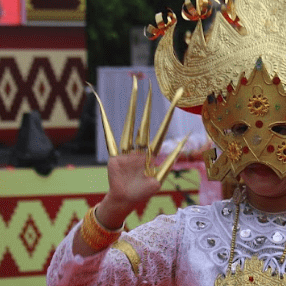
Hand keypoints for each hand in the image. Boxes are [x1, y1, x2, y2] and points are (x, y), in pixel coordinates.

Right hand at [90, 78, 185, 230]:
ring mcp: (127, 150)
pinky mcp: (115, 155)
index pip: (161, 130)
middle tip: (150, 84)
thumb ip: (169, 162)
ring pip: (130, 124)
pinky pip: (110, 137)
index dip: (168, 115)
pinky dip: (106, 122)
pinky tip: (102, 106)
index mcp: (152, 153)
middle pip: (145, 122)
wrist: (125, 201)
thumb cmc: (143, 192)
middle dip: (148, 104)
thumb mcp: (159, 179)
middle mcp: (140, 148)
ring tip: (134, 88)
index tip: (176, 100)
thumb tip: (183, 146)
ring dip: (132, 107)